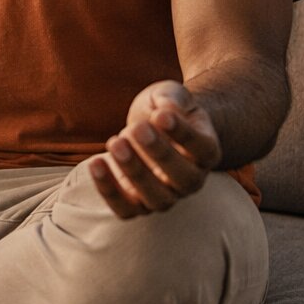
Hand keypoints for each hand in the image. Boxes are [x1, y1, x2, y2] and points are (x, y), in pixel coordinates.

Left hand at [85, 80, 220, 219]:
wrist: (151, 128)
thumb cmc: (164, 109)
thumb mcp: (169, 94)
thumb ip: (171, 98)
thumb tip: (167, 108)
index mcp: (207, 151)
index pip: (203, 148)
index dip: (183, 134)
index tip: (161, 115)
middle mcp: (192, 180)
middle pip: (184, 178)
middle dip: (159, 154)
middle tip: (136, 128)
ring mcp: (167, 196)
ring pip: (156, 198)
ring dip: (134, 173)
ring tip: (115, 142)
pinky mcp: (138, 204)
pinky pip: (126, 209)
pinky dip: (109, 190)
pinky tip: (95, 163)